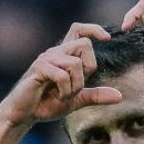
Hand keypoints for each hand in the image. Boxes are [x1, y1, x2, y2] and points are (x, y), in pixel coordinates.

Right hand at [2, 23, 122, 125]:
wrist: (24, 114)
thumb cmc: (46, 104)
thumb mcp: (76, 100)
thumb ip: (96, 95)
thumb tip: (119, 96)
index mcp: (64, 55)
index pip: (79, 30)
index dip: (94, 29)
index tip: (107, 38)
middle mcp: (56, 52)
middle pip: (84, 45)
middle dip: (88, 69)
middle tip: (77, 88)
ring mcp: (47, 58)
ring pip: (75, 64)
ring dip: (76, 86)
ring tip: (65, 96)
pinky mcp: (39, 68)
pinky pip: (62, 75)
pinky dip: (65, 90)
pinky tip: (58, 97)